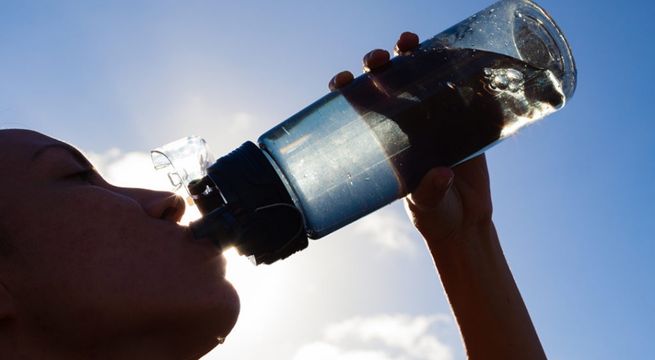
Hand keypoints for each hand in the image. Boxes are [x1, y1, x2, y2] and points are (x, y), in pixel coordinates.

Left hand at [328, 32, 493, 248]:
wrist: (466, 221)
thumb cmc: (434, 214)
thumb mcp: (426, 205)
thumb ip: (429, 192)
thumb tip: (441, 175)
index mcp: (382, 140)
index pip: (356, 107)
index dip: (344, 89)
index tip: (341, 81)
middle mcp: (403, 122)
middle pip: (383, 82)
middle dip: (376, 64)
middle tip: (378, 60)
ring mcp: (432, 116)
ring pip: (417, 75)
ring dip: (411, 54)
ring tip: (408, 43)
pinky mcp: (462, 117)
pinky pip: (457, 85)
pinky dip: (454, 66)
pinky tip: (452, 53)